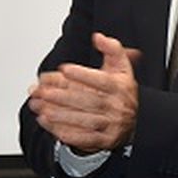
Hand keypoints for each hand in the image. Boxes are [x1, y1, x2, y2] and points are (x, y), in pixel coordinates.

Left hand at [26, 32, 139, 151]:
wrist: (136, 121)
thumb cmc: (122, 92)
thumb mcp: (122, 68)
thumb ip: (112, 49)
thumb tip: (98, 37)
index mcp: (120, 87)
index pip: (102, 81)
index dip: (83, 75)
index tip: (64, 69)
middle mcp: (117, 107)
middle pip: (90, 101)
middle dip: (64, 97)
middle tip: (44, 92)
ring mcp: (112, 125)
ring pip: (85, 120)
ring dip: (61, 115)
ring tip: (41, 108)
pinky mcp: (105, 140)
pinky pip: (85, 138)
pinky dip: (66, 132)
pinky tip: (49, 124)